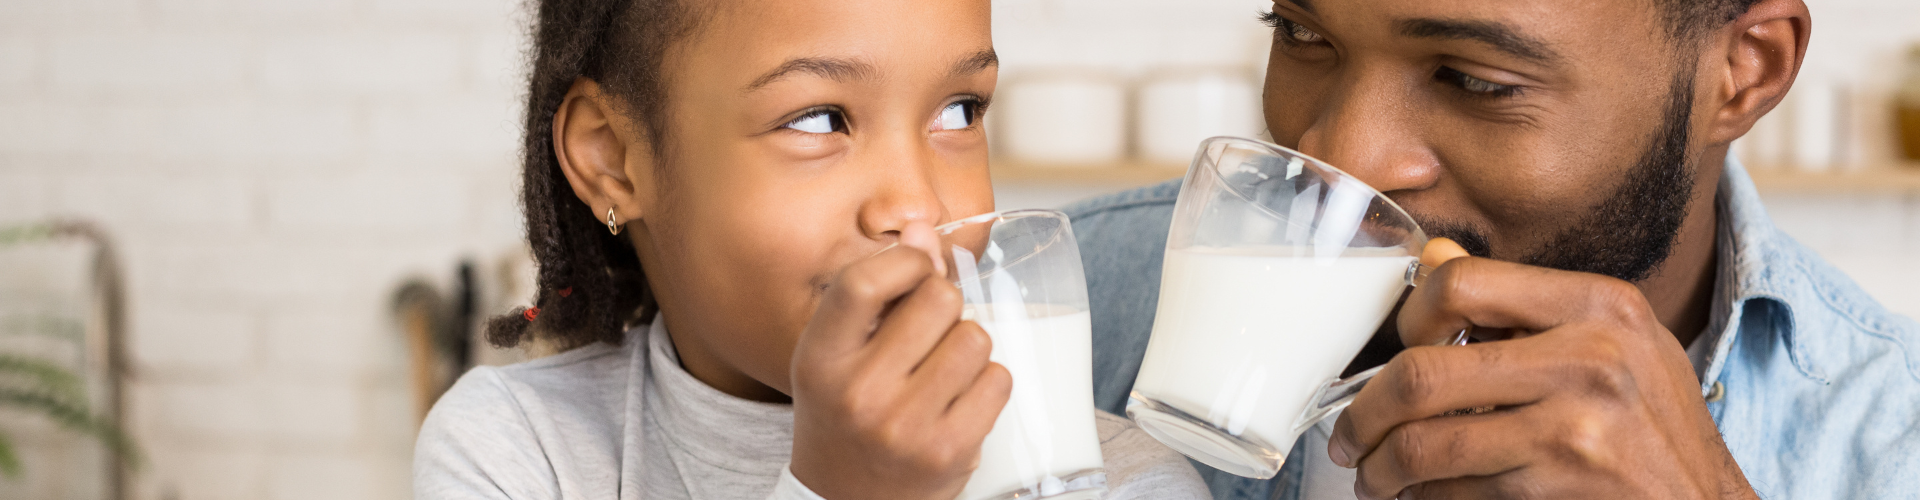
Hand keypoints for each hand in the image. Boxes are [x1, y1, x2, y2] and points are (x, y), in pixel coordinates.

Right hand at [789, 223, 1012, 499]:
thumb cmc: (844, 412)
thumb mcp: (839, 352)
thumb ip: (878, 289)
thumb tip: (924, 227)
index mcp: (821, 358)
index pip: (866, 280)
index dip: (905, 260)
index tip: (915, 269)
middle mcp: (858, 392)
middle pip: (937, 299)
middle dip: (944, 305)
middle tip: (929, 333)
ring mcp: (905, 426)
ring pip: (975, 338)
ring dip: (969, 345)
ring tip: (944, 370)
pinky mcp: (949, 452)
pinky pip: (998, 381)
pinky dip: (988, 383)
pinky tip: (960, 399)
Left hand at [1327, 238, 1755, 499]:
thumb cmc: (1654, 428)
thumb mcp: (1612, 344)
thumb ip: (1524, 306)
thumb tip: (1434, 258)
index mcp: (1598, 304)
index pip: (1459, 283)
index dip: (1407, 319)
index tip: (1397, 351)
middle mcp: (1592, 357)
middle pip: (1422, 374)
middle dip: (1365, 416)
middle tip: (1350, 438)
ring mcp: (1580, 427)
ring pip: (1427, 447)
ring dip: (1382, 471)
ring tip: (1375, 478)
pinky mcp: (1566, 487)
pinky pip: (1456, 492)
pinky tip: (1423, 499)